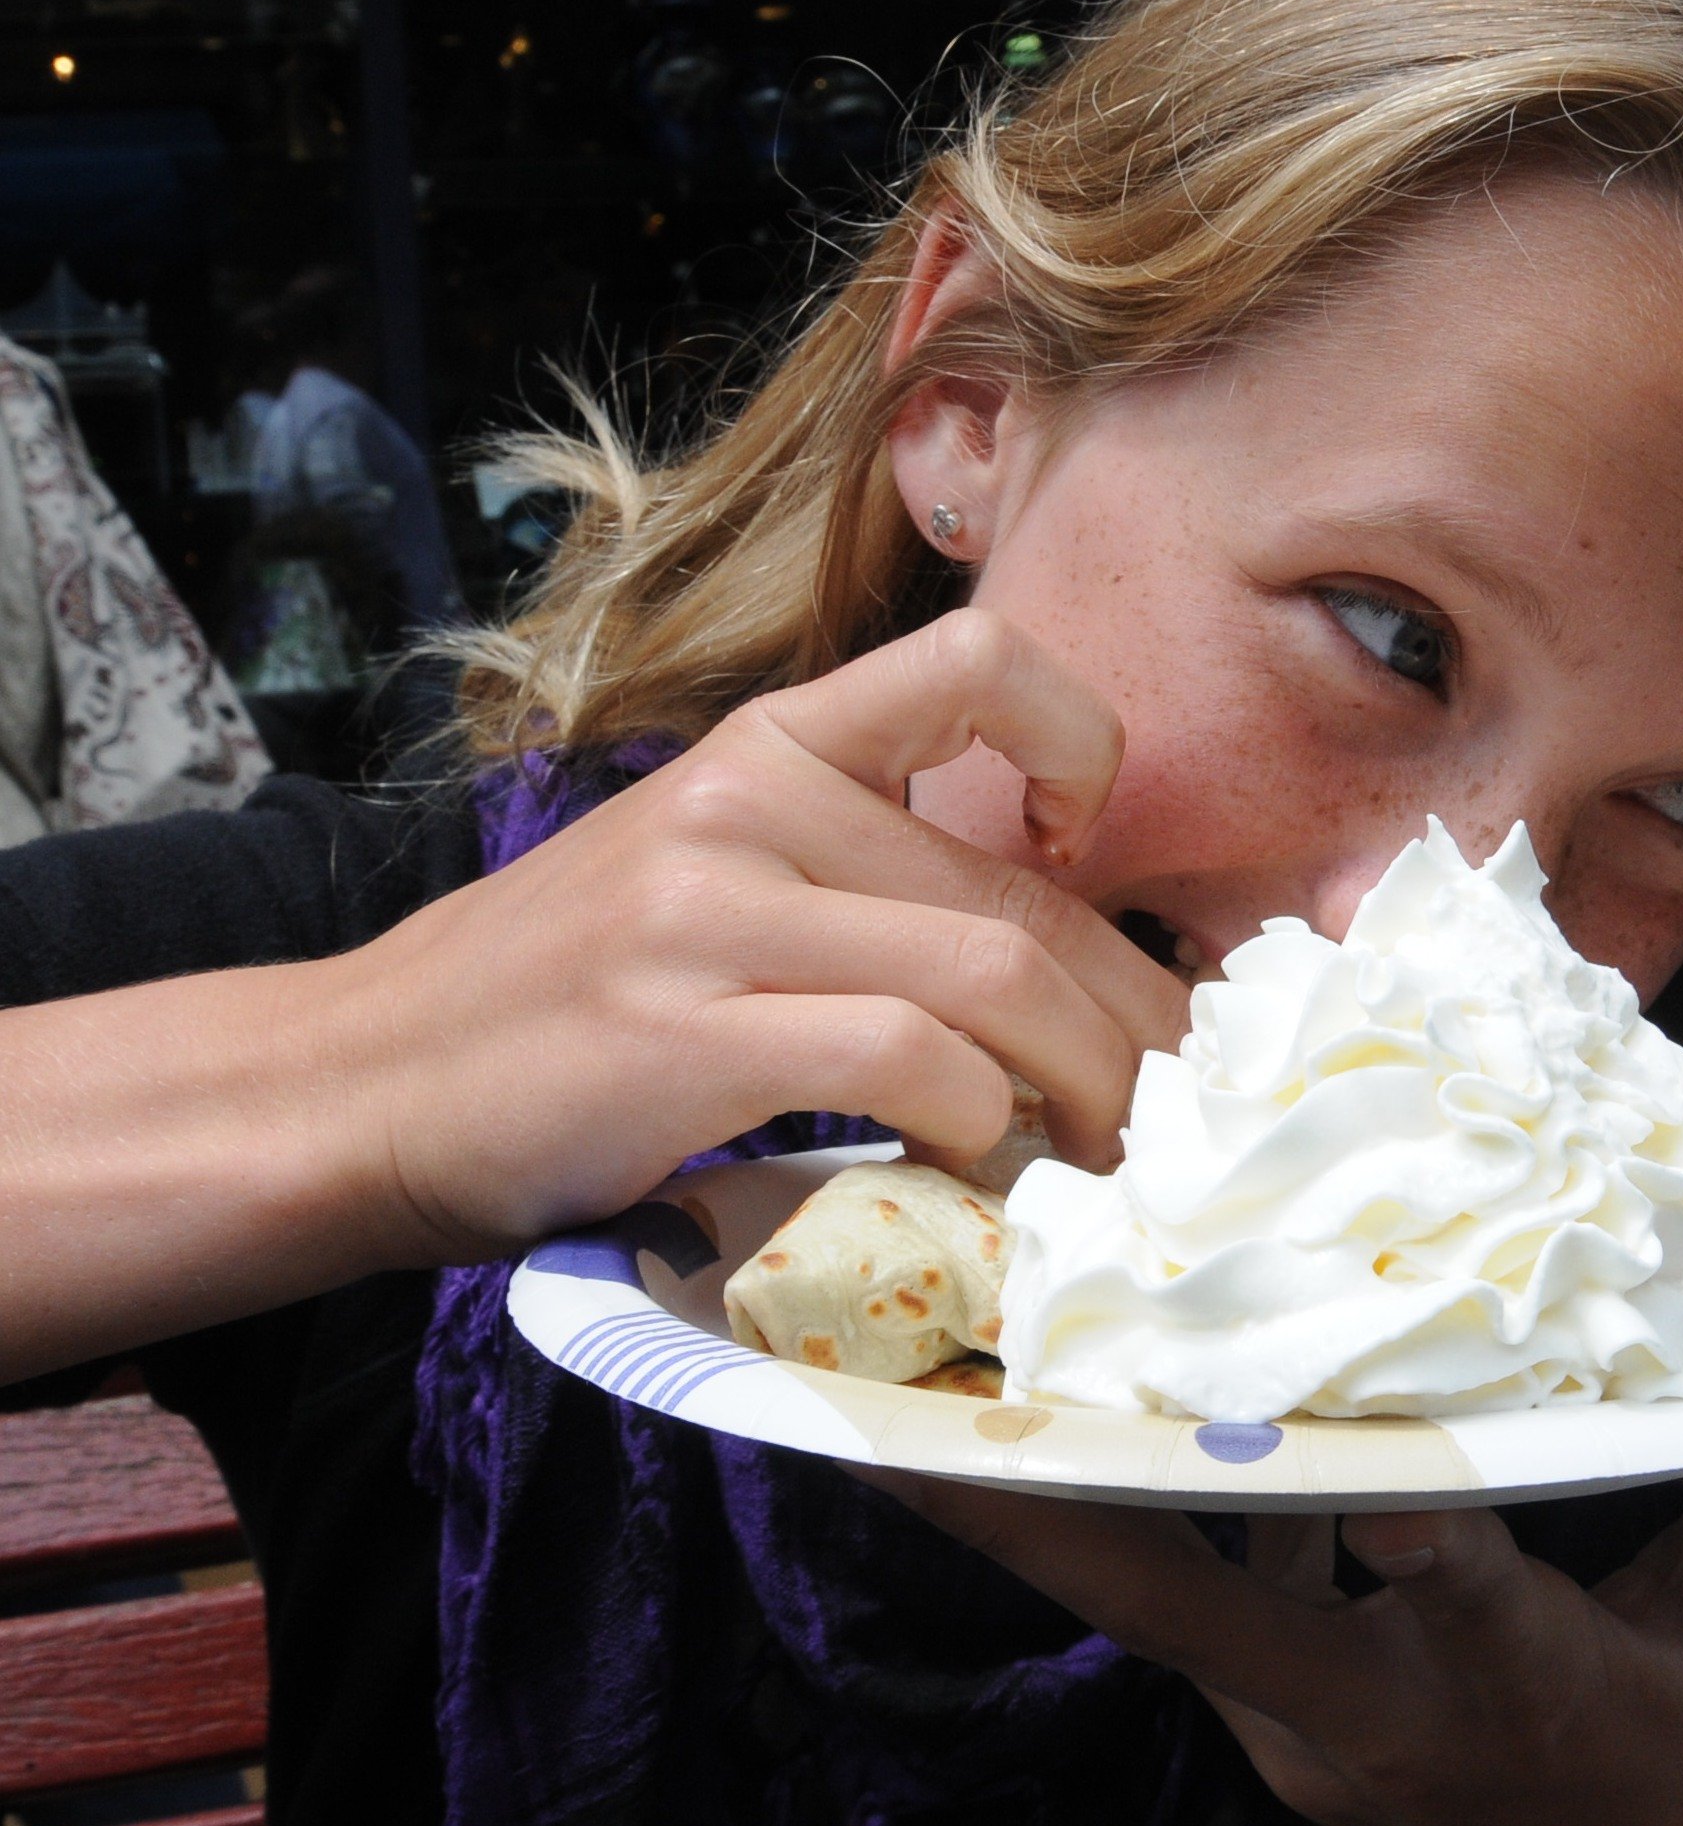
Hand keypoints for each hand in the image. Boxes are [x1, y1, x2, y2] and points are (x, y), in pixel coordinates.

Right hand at [341, 609, 1187, 1252]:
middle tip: (1178, 1096)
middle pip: (1017, 891)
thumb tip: (1042, 958)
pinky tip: (976, 1162)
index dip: (1077, 743)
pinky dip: (977, 1121)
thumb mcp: (705, 880)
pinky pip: (906, 1056)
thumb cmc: (560, 997)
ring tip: (1110, 1155)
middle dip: (1133, 1012)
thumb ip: (852, 880)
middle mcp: (747, 800)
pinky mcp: (684, 1028)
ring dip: (1088, 1083)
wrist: (361, 1079)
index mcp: (765, 745)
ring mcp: (713, 908)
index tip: (1078, 848)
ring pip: (990, 969)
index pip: (975, 663)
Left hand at [861, 1443, 1682, 1825]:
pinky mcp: (1264, 1713)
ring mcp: (1282, 1722)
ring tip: (933, 1360)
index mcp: (1492, 1680)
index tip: (1328, 1442)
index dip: (1395, 1518)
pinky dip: (1128, 1491)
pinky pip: (1186, 1583)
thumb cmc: (1680, 1781)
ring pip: (1147, 1589)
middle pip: (1176, 1602)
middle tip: (897, 1412)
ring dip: (1037, 1488)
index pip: (1446, 1584)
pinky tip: (1074, 1384)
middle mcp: (1351, 1705)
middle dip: (1031, 1509)